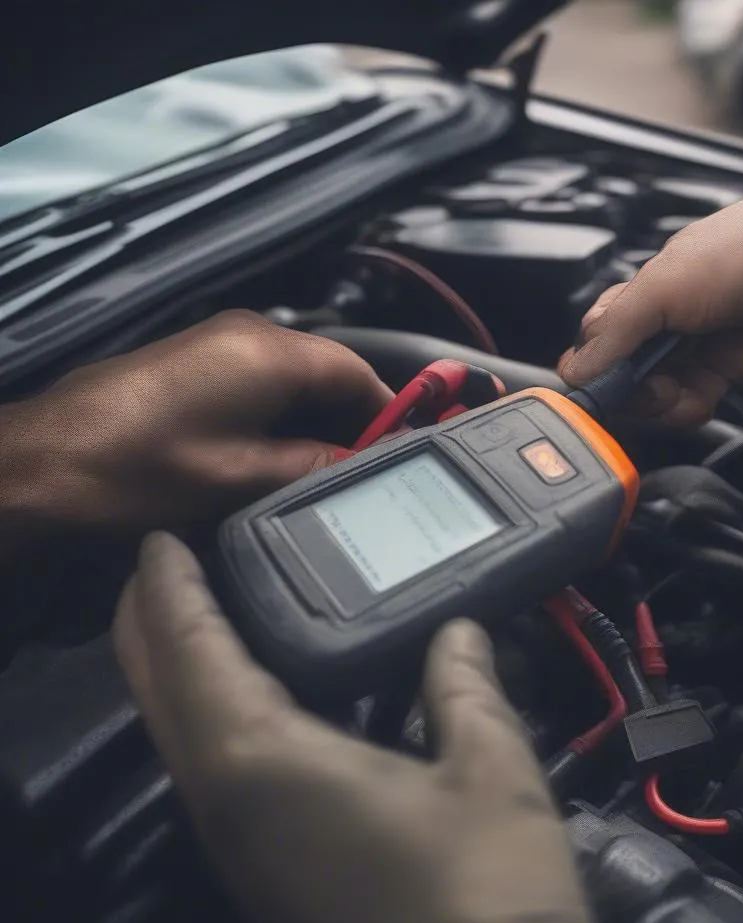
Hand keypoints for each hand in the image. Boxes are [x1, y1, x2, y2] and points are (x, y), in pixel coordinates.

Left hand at [0, 310, 390, 535]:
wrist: (46, 460)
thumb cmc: (146, 470)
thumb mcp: (244, 479)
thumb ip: (314, 467)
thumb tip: (358, 465)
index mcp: (273, 353)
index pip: (360, 372)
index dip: (390, 412)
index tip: (405, 454)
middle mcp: (251, 333)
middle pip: (330, 372)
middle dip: (354, 420)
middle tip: (369, 473)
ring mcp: (220, 341)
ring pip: (297, 378)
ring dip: (318, 420)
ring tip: (329, 473)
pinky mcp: (196, 359)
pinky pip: (264, 380)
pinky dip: (284, 415)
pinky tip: (282, 456)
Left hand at [113, 533, 670, 922]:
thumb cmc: (489, 888)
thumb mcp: (491, 766)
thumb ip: (466, 685)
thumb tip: (460, 632)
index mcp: (267, 764)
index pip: (194, 653)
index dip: (173, 590)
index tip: (161, 543)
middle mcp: (229, 810)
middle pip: (161, 698)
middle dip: (152, 626)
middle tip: (162, 572)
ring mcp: (241, 855)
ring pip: (180, 743)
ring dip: (178, 675)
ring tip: (201, 625)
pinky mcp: (265, 885)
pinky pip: (213, 780)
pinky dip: (213, 722)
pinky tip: (255, 711)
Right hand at [558, 189, 742, 424]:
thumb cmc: (733, 255)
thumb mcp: (658, 290)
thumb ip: (613, 334)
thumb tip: (573, 373)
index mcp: (626, 306)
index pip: (586, 356)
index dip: (594, 378)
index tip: (612, 387)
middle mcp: (649, 333)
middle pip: (618, 388)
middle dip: (636, 395)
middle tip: (659, 382)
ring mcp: (681, 356)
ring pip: (652, 405)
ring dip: (667, 405)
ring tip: (687, 383)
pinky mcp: (713, 374)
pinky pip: (687, 408)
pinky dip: (693, 407)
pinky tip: (709, 389)